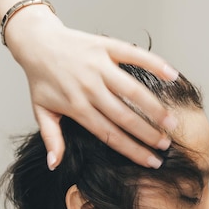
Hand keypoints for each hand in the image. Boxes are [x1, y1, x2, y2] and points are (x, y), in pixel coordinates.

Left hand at [0, 0, 178, 169]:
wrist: (36, 43)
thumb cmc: (41, 80)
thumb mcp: (41, 112)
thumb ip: (52, 139)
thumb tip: (55, 165)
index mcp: (76, 107)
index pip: (110, 134)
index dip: (133, 150)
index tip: (151, 162)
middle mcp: (89, 88)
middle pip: (125, 116)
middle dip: (148, 134)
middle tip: (166, 146)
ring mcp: (98, 66)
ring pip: (133, 91)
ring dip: (155, 108)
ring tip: (172, 122)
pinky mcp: (105, 46)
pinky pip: (134, 55)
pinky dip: (154, 64)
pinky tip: (172, 76)